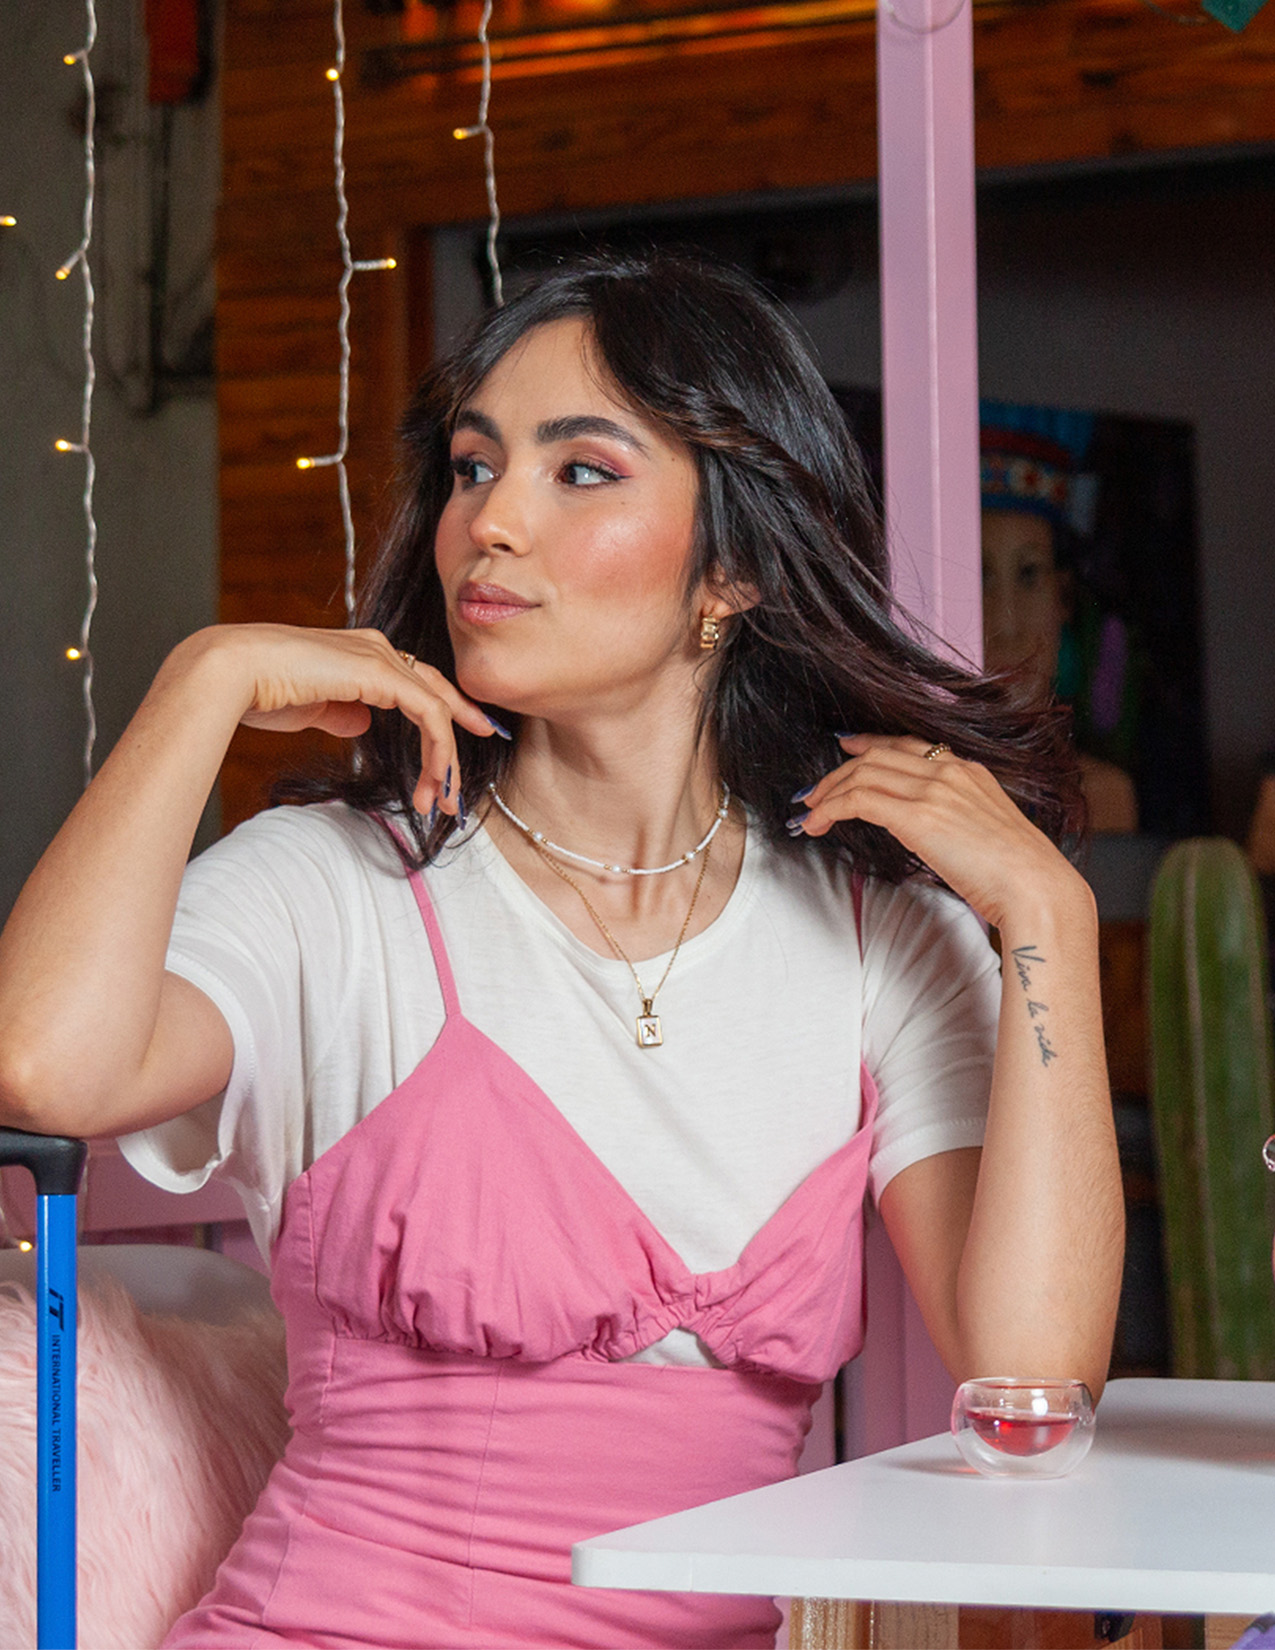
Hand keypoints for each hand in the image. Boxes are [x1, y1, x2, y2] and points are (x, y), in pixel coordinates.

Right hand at [187, 624, 502, 815]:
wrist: (231, 674)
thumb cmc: (257, 691)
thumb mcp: (311, 708)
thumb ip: (341, 713)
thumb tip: (362, 724)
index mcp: (361, 653)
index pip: (416, 685)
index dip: (443, 716)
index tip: (452, 757)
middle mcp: (376, 648)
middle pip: (435, 694)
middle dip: (452, 745)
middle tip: (457, 791)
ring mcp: (379, 656)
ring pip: (436, 708)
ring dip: (444, 760)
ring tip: (444, 800)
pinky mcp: (379, 672)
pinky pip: (428, 713)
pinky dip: (439, 748)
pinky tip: (437, 777)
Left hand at [789, 734, 1085, 930]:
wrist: (1037, 889)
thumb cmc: (1020, 876)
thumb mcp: (988, 832)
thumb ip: (958, 819)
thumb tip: (930, 830)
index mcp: (970, 771)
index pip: (909, 745)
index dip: (870, 745)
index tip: (846, 748)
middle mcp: (950, 771)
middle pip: (877, 756)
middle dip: (838, 773)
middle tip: (814, 793)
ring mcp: (934, 790)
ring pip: (862, 774)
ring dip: (828, 792)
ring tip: (809, 812)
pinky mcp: (917, 816)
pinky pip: (858, 800)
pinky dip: (830, 809)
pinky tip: (817, 824)